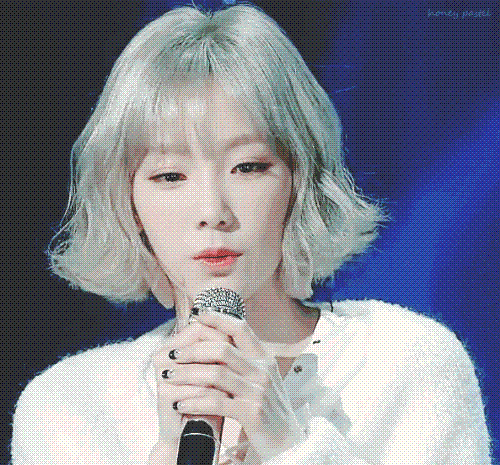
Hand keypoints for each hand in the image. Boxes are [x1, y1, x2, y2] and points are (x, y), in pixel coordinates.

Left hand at [152, 309, 304, 461]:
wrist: (286, 443)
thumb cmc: (266, 409)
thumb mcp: (259, 379)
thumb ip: (242, 362)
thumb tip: (215, 341)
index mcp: (264, 358)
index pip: (240, 328)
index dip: (218, 318)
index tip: (197, 316)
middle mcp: (263, 370)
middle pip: (222, 348)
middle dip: (192, 349)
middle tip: (172, 354)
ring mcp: (259, 391)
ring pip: (216, 373)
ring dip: (187, 374)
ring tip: (168, 377)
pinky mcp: (253, 413)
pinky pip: (216, 402)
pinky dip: (194, 401)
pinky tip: (179, 404)